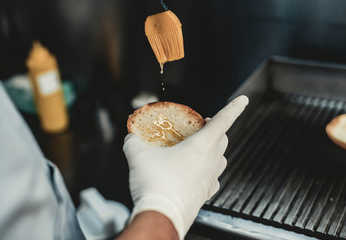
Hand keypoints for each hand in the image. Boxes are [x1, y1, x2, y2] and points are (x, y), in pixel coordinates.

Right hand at [123, 95, 248, 238]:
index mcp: (201, 146)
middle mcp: (211, 161)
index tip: (243, 100)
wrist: (161, 216)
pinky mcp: (205, 193)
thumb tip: (131, 138)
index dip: (234, 107)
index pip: (223, 120)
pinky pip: (213, 177)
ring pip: (221, 159)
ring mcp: (210, 179)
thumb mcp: (138, 155)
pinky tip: (194, 172)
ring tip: (197, 149)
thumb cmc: (156, 185)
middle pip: (223, 139)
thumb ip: (134, 142)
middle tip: (200, 127)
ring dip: (213, 149)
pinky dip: (207, 170)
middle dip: (215, 129)